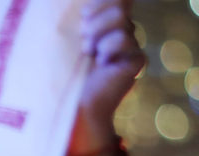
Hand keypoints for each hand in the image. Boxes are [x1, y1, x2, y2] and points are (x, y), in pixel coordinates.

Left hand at [67, 0, 145, 153]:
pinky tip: (102, 64)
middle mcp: (120, 31)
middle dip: (94, 22)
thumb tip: (84, 7)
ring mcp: (131, 45)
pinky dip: (108, 49)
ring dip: (98, 35)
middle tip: (82, 44)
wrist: (71, 103)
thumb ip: (79, 19)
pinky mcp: (136, 59)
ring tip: (88, 53)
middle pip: (118, 5)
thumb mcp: (65, 38)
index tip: (82, 19)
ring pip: (122, 19)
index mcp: (104, 23)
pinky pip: (126, 39)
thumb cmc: (61, 70)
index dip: (98, 4)